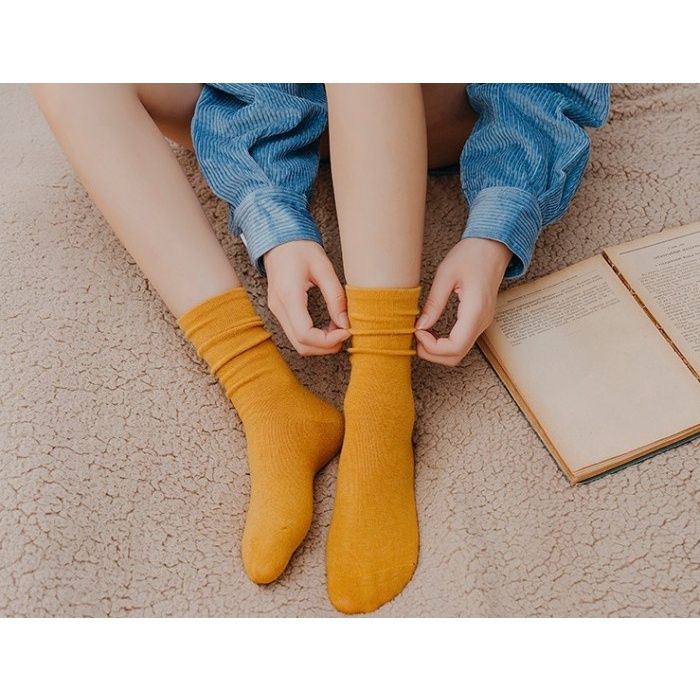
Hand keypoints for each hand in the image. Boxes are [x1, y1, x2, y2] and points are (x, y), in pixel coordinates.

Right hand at [264, 240, 349, 355]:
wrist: (278, 239)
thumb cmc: (300, 248)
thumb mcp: (324, 267)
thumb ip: (336, 297)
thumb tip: (345, 323)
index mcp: (289, 295)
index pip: (305, 334)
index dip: (328, 340)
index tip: (346, 331)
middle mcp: (279, 307)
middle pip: (301, 345)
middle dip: (326, 346)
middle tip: (345, 332)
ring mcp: (276, 311)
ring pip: (298, 343)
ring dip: (321, 344)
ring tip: (338, 328)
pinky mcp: (279, 312)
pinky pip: (296, 334)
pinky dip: (314, 337)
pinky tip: (328, 326)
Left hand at [415, 238, 511, 365]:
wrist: (493, 246)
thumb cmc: (471, 254)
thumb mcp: (446, 274)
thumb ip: (434, 303)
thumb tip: (420, 326)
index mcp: (475, 310)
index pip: (455, 347)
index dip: (432, 347)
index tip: (418, 331)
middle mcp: (482, 321)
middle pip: (457, 356)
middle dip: (432, 354)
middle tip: (415, 338)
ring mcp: (483, 322)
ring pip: (459, 352)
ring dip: (437, 350)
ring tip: (421, 334)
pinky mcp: (479, 320)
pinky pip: (462, 341)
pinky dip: (445, 343)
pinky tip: (431, 332)